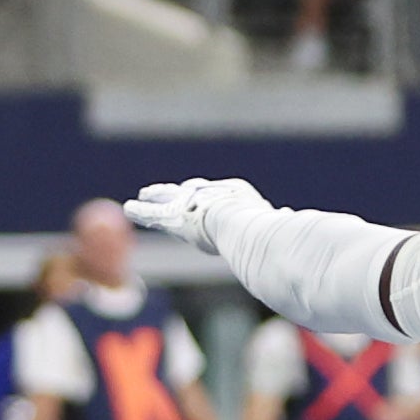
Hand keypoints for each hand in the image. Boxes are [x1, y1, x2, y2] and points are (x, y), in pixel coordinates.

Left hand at [126, 177, 269, 256]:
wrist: (244, 227)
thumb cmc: (265, 230)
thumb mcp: (273, 224)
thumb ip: (278, 221)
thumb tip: (290, 216)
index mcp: (236, 193)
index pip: (218, 194)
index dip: (209, 196)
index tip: (202, 196)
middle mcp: (211, 194)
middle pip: (192, 190)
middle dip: (181, 190)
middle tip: (173, 189)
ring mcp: (193, 205)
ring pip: (170, 198)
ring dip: (156, 197)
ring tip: (143, 194)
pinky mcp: (175, 218)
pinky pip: (152, 214)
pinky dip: (141, 212)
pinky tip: (129, 208)